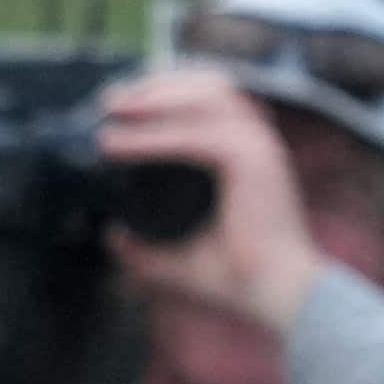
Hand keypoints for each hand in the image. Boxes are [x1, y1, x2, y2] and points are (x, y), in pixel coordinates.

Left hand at [97, 60, 319, 332]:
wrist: (276, 297)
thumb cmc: (239, 277)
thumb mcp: (179, 255)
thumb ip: (145, 246)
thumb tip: (112, 235)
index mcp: (247, 149)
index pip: (207, 97)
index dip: (163, 91)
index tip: (117, 104)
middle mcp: (257, 139)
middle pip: (204, 86)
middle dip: (152, 86)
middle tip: (107, 101)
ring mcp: (259, 145)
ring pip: (201, 99)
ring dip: (151, 99)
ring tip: (111, 110)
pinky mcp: (254, 160)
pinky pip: (194, 136)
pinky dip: (153, 137)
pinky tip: (118, 144)